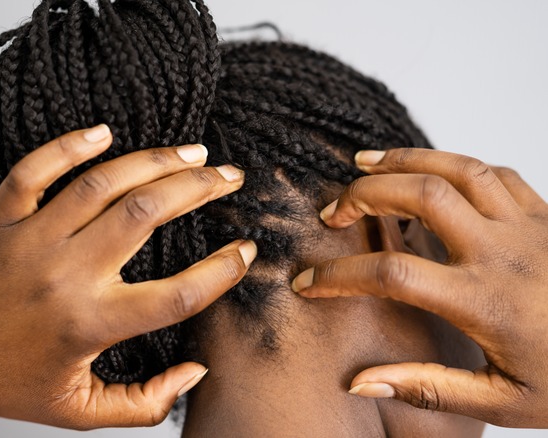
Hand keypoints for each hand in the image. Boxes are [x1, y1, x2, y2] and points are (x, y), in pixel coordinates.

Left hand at [0, 125, 254, 429]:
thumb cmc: (8, 382)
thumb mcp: (80, 411)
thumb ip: (145, 404)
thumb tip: (196, 372)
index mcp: (90, 324)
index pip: (176, 295)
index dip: (221, 271)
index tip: (244, 251)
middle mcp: (64, 276)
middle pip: (146, 215)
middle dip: (198, 188)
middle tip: (228, 176)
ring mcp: (29, 241)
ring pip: (102, 185)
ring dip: (154, 161)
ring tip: (190, 152)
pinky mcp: (0, 219)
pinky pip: (35, 170)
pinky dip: (69, 145)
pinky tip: (105, 132)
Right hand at [291, 148, 547, 426]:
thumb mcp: (502, 403)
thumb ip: (428, 388)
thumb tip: (361, 383)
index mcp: (485, 301)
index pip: (391, 273)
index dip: (339, 276)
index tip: (308, 284)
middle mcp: (502, 252)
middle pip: (420, 195)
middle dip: (364, 193)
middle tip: (333, 210)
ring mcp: (528, 226)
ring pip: (456, 168)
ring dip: (403, 159)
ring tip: (364, 162)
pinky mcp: (546, 214)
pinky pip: (494, 172)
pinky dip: (452, 164)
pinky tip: (429, 171)